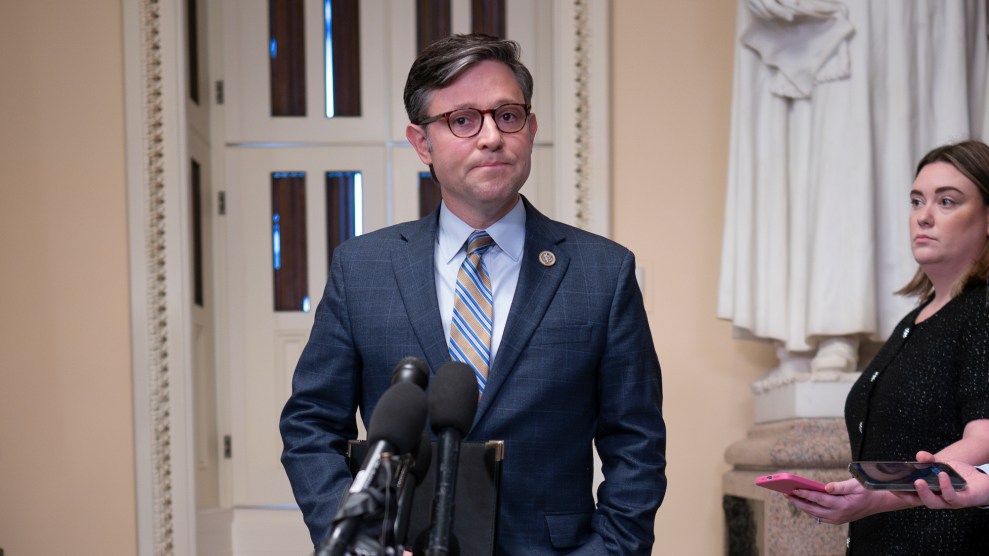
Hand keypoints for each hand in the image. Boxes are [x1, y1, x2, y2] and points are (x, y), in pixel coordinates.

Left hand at [785, 478, 901, 524]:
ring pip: (814, 513)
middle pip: (812, 509)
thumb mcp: (854, 485)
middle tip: (785, 493)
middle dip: (798, 501)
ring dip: (802, 505)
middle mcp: (838, 514)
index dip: (805, 494)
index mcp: (842, 505)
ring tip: (790, 497)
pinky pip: (819, 515)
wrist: (877, 502)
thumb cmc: (866, 490)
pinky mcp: (836, 519)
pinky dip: (810, 509)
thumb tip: (825, 487)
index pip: (818, 499)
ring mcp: (837, 519)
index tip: (793, 489)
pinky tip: (802, 502)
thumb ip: (839, 486)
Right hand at [889, 451, 988, 509]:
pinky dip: (945, 486)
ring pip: (934, 503)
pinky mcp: (963, 500)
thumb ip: (929, 461)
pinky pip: (952, 496)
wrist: (982, 480)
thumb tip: (919, 456)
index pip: (912, 496)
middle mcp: (938, 500)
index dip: (899, 493)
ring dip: (924, 493)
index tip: (888, 486)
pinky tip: (942, 475)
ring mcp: (950, 502)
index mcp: (930, 493)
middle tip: (899, 486)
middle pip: (919, 502)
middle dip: (908, 495)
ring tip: (918, 482)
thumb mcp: (942, 465)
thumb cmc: (960, 476)